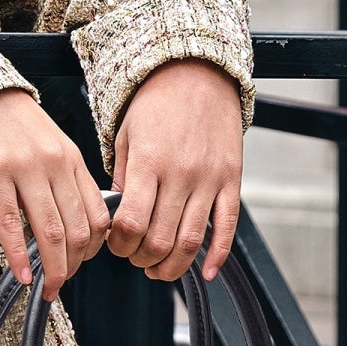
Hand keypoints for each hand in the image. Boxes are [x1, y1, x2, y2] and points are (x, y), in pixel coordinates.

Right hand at [0, 88, 109, 300]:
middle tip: (61, 284)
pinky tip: (21, 275)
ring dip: (52, 268)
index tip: (81, 265)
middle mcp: (54, 164)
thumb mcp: (52, 148)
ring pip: (50, 231)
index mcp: (72, 160)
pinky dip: (18, 256)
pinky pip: (11, 223)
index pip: (98, 216)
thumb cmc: (13, 126)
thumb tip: (78, 226)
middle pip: (77, 230)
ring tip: (47, 287)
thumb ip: (67, 182)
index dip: (94, 250)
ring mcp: (25, 169)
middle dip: (73, 266)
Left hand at [106, 58, 244, 281]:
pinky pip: (227, 227)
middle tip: (134, 256)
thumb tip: (120, 222)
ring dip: (171, 266)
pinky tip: (207, 272)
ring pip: (191, 242)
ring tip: (158, 269)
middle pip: (159, 240)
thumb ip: (124, 180)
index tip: (114, 245)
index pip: (130, 223)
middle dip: (140, 259)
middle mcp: (181, 173)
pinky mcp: (231, 180)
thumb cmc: (156, 105)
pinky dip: (217, 256)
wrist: (197, 72)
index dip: (118, 245)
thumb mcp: (126, 137)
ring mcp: (209, 179)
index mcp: (149, 162)